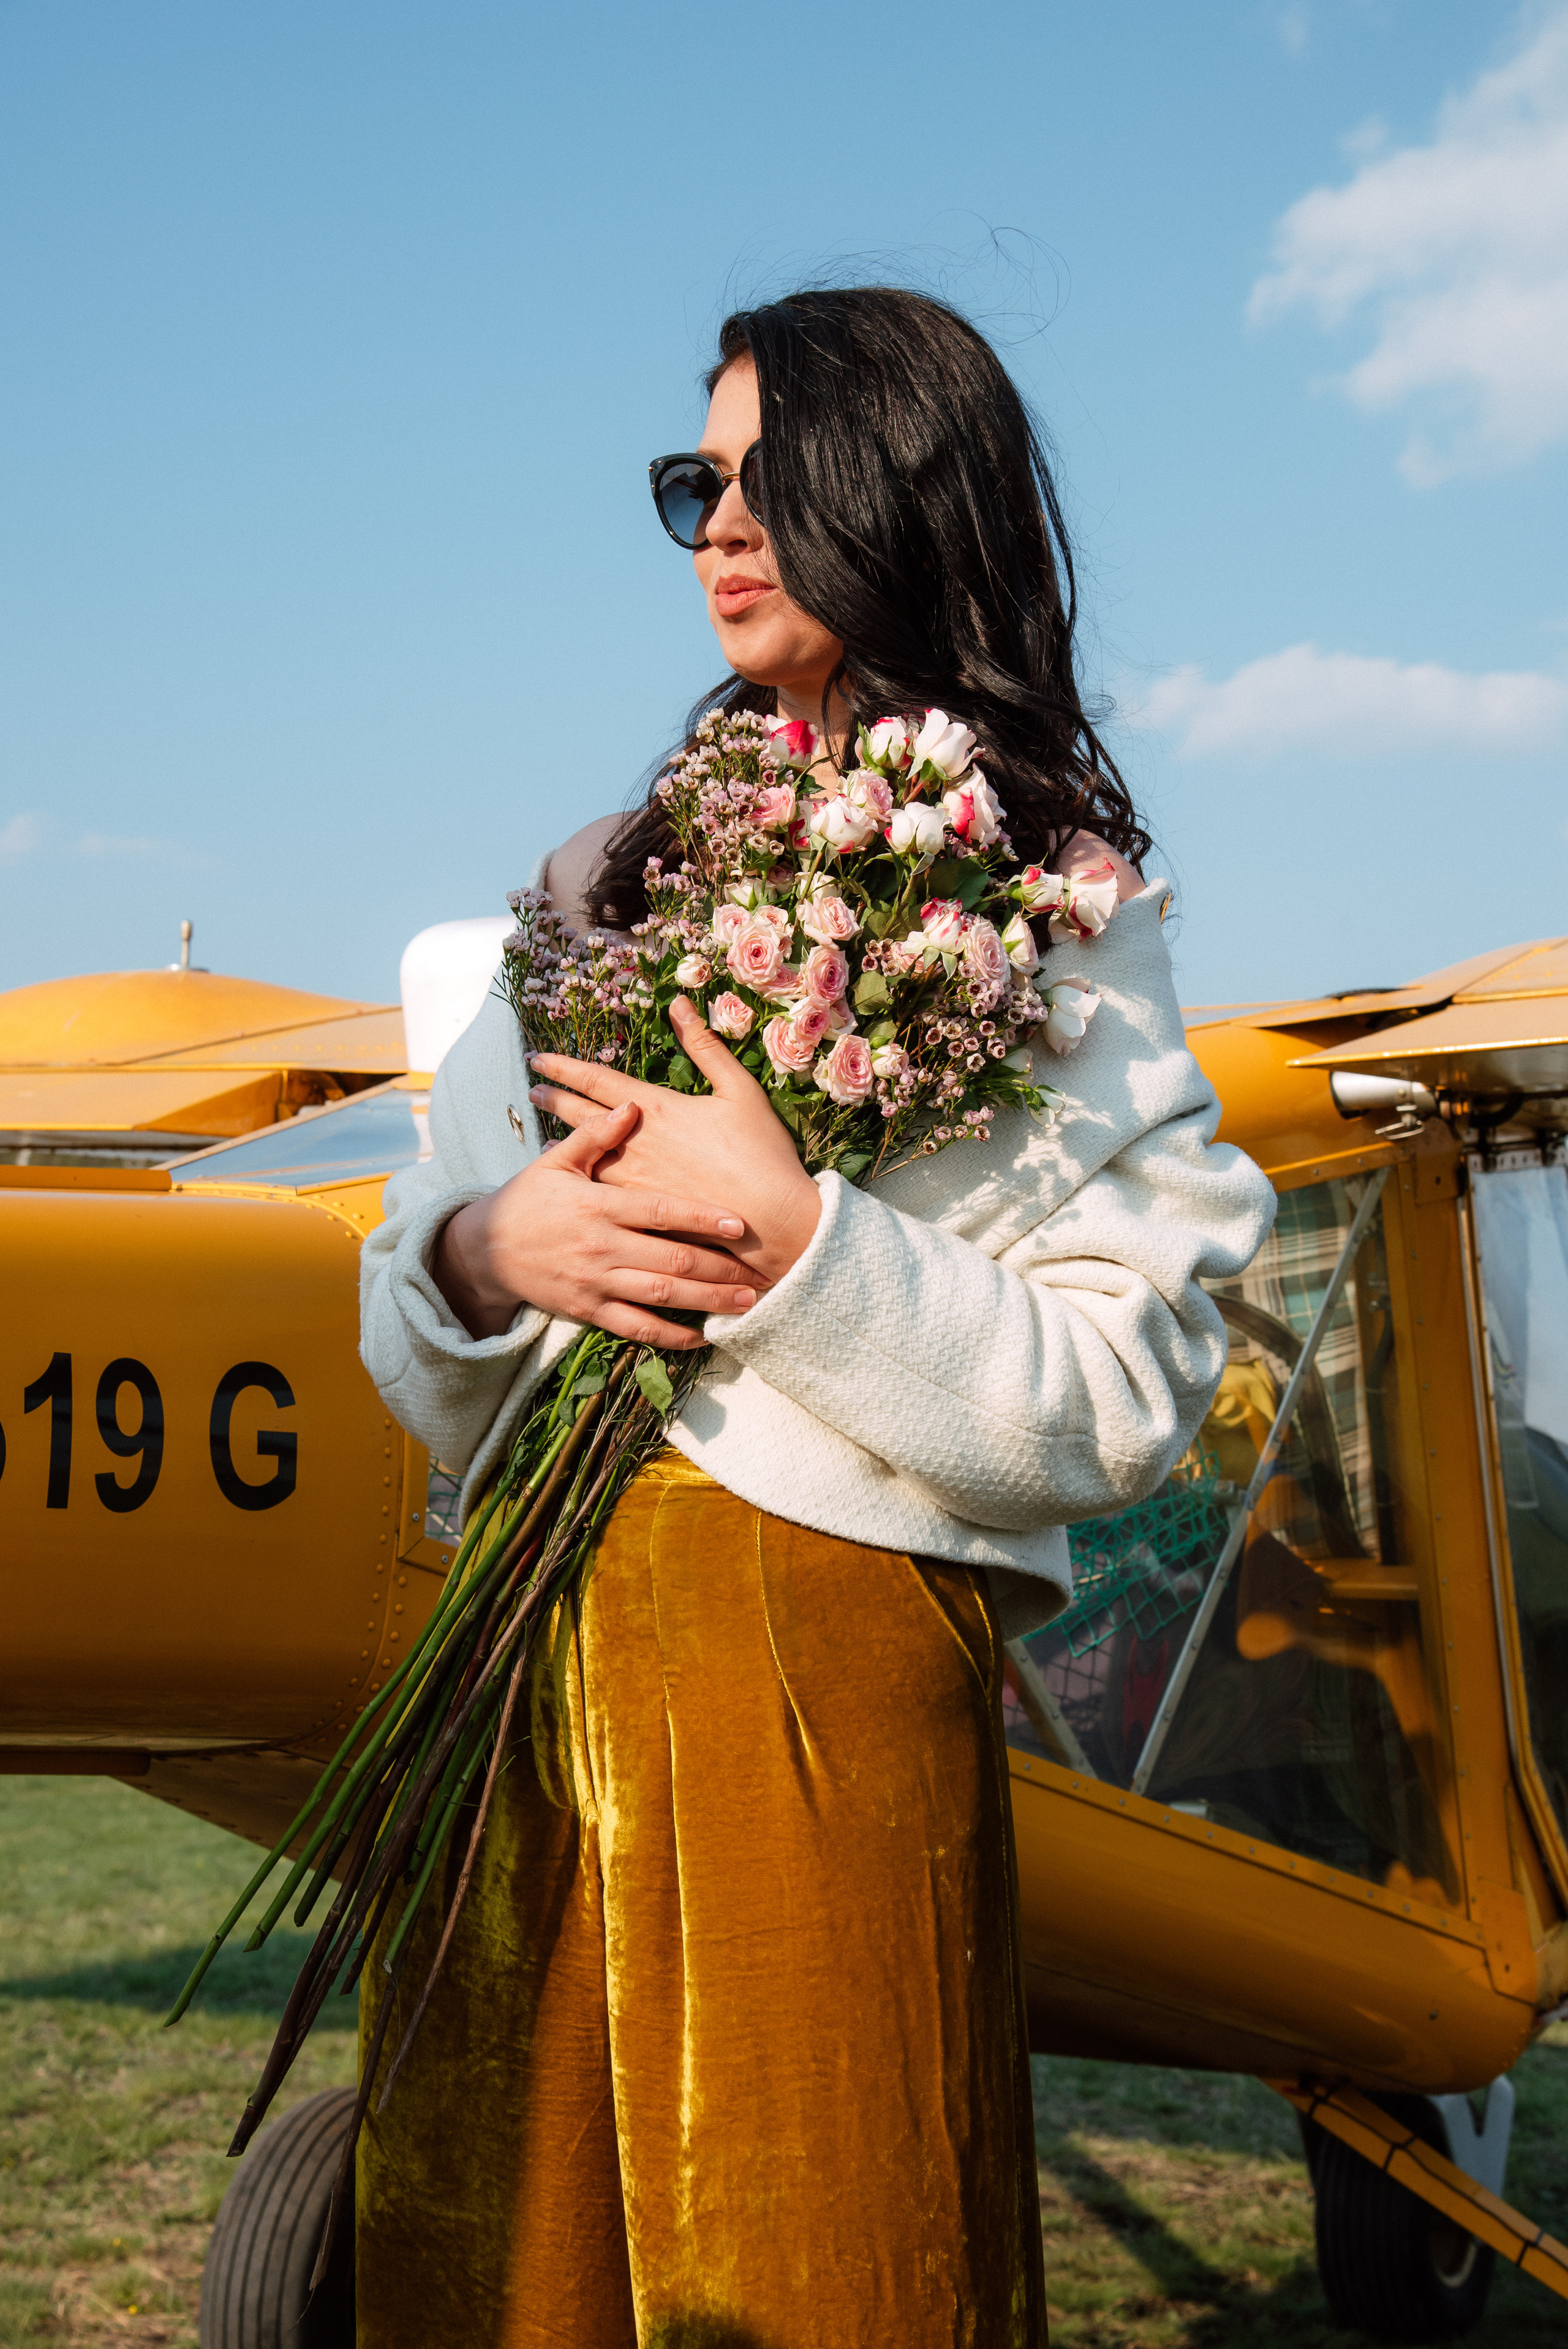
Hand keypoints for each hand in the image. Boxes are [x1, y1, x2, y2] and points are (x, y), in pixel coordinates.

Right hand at [432, 1094, 761, 1346]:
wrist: (484, 1250)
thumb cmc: (527, 1200)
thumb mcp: (556, 1162)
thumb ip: (596, 1136)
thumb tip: (632, 1106)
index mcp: (599, 1207)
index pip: (660, 1212)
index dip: (702, 1218)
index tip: (739, 1223)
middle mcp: (601, 1248)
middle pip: (671, 1260)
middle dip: (719, 1268)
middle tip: (760, 1273)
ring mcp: (595, 1284)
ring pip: (661, 1298)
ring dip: (706, 1303)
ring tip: (745, 1304)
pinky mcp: (588, 1311)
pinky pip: (636, 1329)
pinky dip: (670, 1337)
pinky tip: (701, 1338)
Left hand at [528, 998, 821, 1289]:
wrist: (769, 1220)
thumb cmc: (760, 1152)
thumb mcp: (738, 1089)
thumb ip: (705, 1045)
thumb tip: (680, 1003)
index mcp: (656, 1108)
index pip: (597, 1080)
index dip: (563, 1068)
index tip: (538, 1060)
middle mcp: (635, 1142)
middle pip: (581, 1115)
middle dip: (554, 1100)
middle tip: (532, 1091)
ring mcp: (633, 1179)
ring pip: (584, 1155)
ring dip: (560, 1141)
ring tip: (540, 1135)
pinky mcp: (640, 1210)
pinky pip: (597, 1189)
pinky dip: (581, 1179)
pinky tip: (572, 1181)